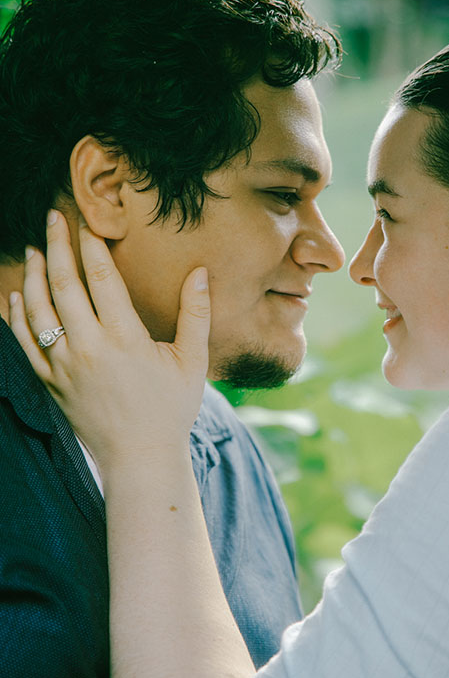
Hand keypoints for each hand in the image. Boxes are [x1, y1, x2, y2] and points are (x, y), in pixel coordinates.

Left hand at [9, 210, 209, 470]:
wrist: (139, 458)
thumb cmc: (170, 410)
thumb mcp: (193, 361)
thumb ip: (196, 313)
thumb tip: (201, 272)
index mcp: (125, 338)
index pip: (101, 279)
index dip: (92, 246)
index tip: (88, 223)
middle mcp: (89, 347)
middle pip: (64, 285)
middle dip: (56, 246)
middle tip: (52, 218)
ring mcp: (65, 366)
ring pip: (38, 310)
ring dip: (32, 275)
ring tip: (32, 250)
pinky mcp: (51, 383)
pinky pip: (25, 343)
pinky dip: (17, 316)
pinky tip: (15, 296)